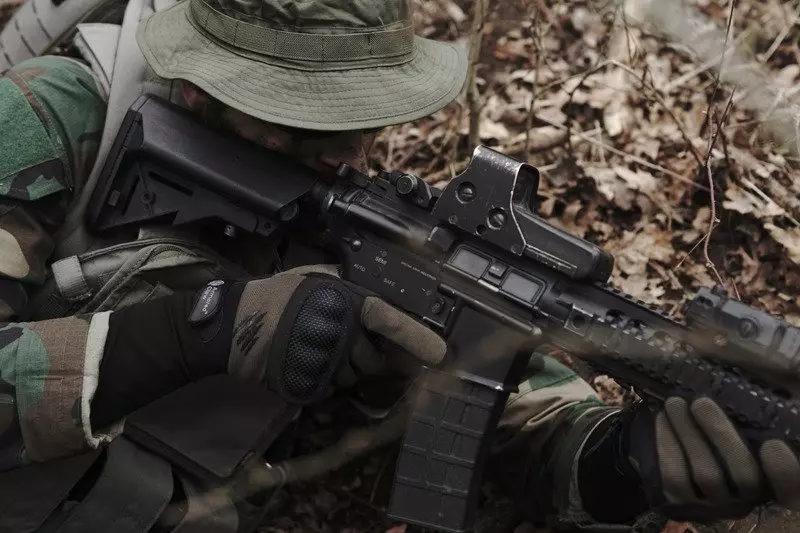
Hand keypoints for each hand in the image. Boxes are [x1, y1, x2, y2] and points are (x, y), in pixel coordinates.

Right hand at [225, 265, 445, 403]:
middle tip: (348, 344)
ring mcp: (326, 363)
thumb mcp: (310, 276)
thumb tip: (366, 286)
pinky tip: (310, 363)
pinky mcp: (311, 386)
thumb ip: (341, 281)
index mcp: (344, 303)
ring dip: (347, 369)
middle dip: (371, 357)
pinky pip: (332, 390)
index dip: (416, 336)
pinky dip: (326, 380)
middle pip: (376, 360)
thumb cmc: (273, 297)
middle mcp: (340, 334)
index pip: (388, 319)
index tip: (440, 352)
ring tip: (321, 349)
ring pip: (355, 378)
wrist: (234, 325)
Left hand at [625, 397, 799, 520]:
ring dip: (688, 434)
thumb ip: (779, 393)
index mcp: (774, 477)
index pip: (792, 490)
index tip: (774, 444)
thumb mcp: (759, 414)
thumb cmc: (733, 426)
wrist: (690, 446)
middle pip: (744, 477)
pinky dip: (667, 446)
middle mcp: (750, 497)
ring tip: (675, 402)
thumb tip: (789, 366)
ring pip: (705, 475)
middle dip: (721, 435)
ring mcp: (716, 503)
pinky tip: (662, 419)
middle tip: (702, 401)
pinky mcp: (684, 501)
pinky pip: (674, 478)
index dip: (786, 473)